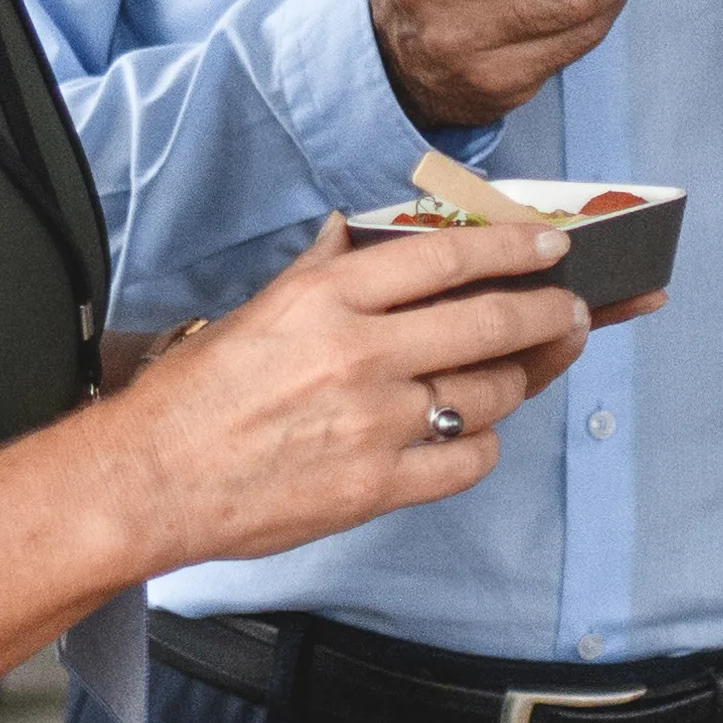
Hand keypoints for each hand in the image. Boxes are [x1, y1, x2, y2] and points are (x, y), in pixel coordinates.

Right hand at [114, 221, 612, 568]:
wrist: (150, 481)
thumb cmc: (193, 398)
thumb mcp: (256, 310)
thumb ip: (320, 271)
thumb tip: (359, 235)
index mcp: (327, 300)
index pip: (448, 258)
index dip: (515, 249)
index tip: (552, 248)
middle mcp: (359, 355)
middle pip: (491, 324)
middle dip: (549, 315)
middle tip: (571, 313)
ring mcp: (373, 425)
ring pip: (490, 394)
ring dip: (521, 379)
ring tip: (524, 370)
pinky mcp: (376, 486)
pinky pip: (466, 460)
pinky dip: (483, 442)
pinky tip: (475, 431)